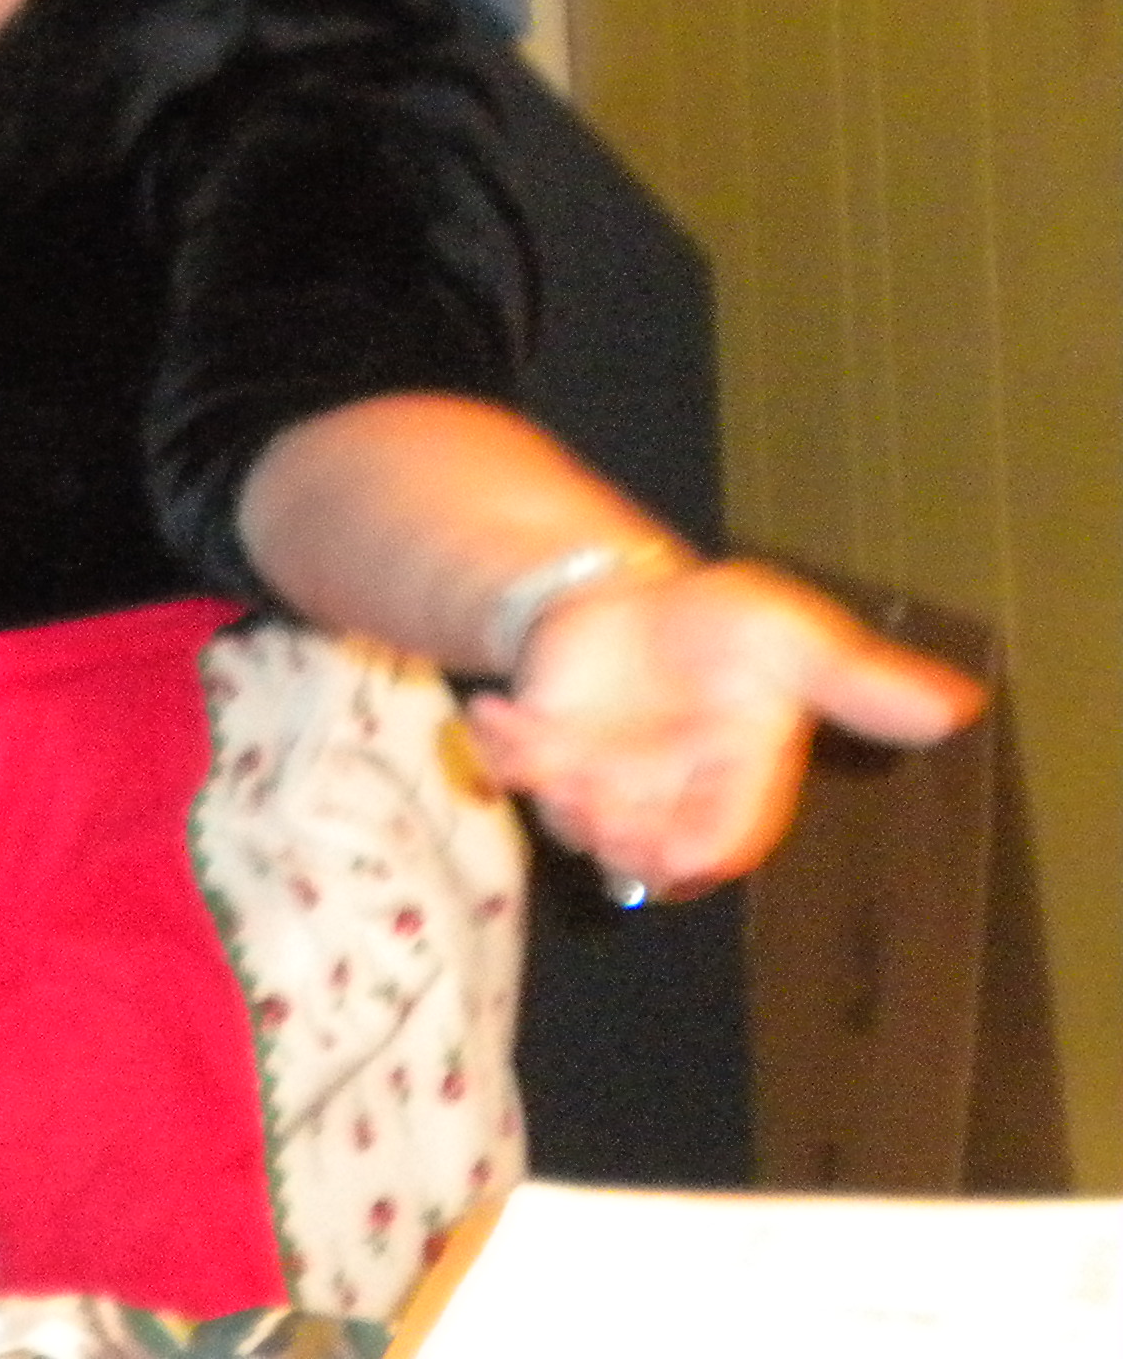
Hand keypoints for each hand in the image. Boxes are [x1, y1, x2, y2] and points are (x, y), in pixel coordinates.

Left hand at [463, 559, 984, 895]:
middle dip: (618, 836)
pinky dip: (498, 745)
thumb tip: (958, 707)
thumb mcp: (791, 639)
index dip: (697, 848)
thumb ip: (858, 681)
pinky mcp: (542, 755)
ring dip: (557, 798)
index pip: (722, 841)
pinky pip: (516, 771)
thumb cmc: (720, 626)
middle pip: (642, 853)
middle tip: (596, 801)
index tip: (671, 843)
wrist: (629, 594)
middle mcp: (666, 800)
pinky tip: (488, 709)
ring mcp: (599, 784)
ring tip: (542, 755)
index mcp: (734, 786)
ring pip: (577, 825)